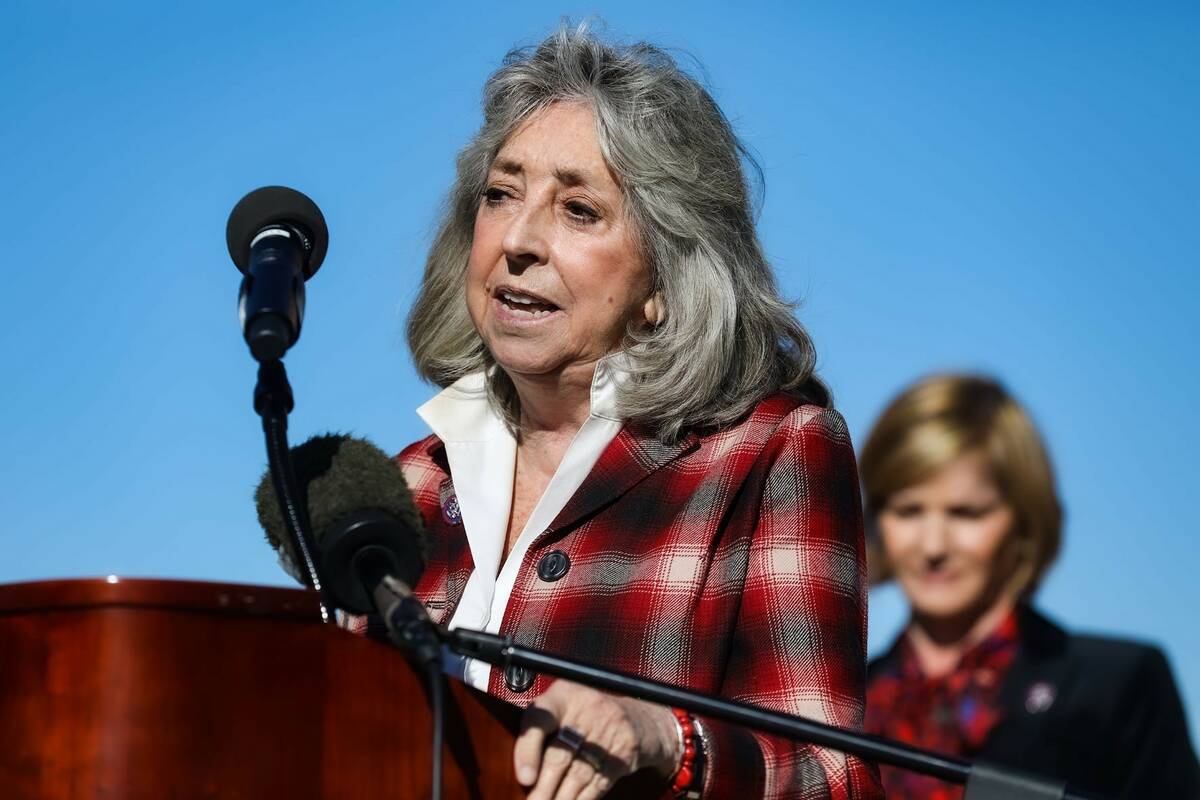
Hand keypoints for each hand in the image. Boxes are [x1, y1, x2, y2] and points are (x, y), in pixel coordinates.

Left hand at [513, 679, 681, 799]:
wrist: (642, 719)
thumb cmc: (588, 716)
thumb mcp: (564, 707)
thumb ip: (541, 729)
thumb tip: (520, 773)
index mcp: (563, 694)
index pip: (539, 719)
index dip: (527, 750)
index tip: (524, 779)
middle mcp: (587, 707)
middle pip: (559, 755)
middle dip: (543, 788)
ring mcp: (610, 729)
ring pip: (578, 773)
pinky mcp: (625, 751)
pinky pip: (598, 782)